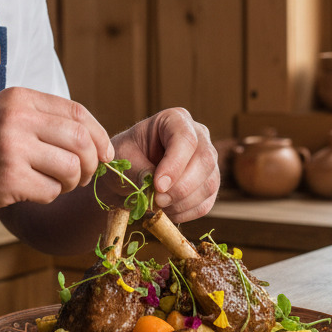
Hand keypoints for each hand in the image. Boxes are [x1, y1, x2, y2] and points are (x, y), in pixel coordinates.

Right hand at [0, 87, 113, 215]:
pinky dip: (49, 196)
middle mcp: (18, 118)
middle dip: (92, 163)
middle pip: (81, 140)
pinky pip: (50, 191)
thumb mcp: (2, 114)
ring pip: (71, 168)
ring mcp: (12, 148)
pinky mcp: (8, 179)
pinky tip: (31, 192)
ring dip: (72, 183)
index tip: (104, 153)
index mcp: (20, 98)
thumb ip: (41, 118)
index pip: (77, 112)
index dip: (99, 135)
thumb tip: (92, 136)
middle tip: (84, 176)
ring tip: (55, 184)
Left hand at [104, 108, 217, 223]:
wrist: (128, 175)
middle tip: (157, 200)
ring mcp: (207, 160)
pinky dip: (186, 212)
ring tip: (158, 205)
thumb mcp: (123, 158)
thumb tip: (160, 187)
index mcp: (174, 120)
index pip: (186, 139)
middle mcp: (198, 136)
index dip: (175, 164)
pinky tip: (167, 210)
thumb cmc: (125, 158)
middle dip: (181, 187)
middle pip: (205, 160)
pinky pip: (206, 203)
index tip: (158, 186)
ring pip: (209, 184)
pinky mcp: (209, 184)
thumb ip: (138, 170)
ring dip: (182, 202)